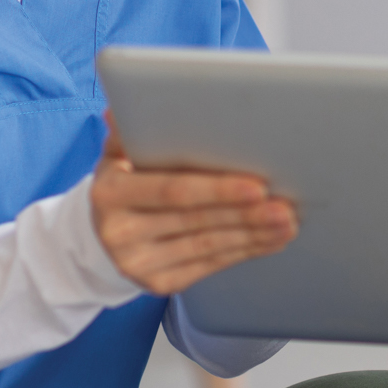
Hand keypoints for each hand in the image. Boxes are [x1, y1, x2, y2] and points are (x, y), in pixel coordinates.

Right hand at [90, 115, 297, 294]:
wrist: (101, 234)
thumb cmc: (124, 181)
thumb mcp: (117, 153)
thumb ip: (130, 131)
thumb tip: (130, 104)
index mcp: (109, 193)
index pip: (171, 190)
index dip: (216, 189)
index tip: (256, 184)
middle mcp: (119, 231)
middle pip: (195, 220)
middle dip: (245, 212)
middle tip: (284, 203)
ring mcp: (137, 262)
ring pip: (208, 246)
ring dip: (254, 233)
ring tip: (287, 220)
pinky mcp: (158, 283)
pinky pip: (210, 265)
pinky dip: (246, 250)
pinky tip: (271, 238)